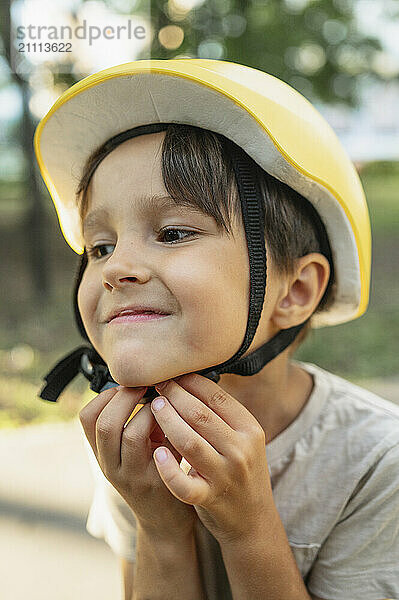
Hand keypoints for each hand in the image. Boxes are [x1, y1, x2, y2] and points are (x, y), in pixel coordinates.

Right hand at [79, 385, 197, 539]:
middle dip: (127, 397)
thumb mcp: (136, 446)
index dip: (105, 395)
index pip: (86, 418)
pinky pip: (161, 450)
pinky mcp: (157, 484)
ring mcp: (133, 477)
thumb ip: (136, 419)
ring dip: (149, 411)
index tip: (125, 386)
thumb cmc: (155, 470)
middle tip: (146, 386)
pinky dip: (167, 428)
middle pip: (104, 423)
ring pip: (132, 434)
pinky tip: (177, 421)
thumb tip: (148, 378)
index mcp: (102, 452)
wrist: (166, 520)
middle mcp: (110, 465)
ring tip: (162, 402)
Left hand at [150, 373, 273, 544]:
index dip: (190, 382)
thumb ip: (221, 415)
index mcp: (250, 429)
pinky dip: (168, 469)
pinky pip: (184, 484)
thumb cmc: (239, 469)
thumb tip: (189, 378)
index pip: (216, 396)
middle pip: (200, 414)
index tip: (172, 374)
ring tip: (153, 407)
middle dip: (174, 396)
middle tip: (156, 386)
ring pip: (189, 442)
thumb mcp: (242, 438)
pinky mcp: (210, 498)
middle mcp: (241, 450)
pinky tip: (156, 453)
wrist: (253, 518)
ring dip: (167, 421)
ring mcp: (226, 475)